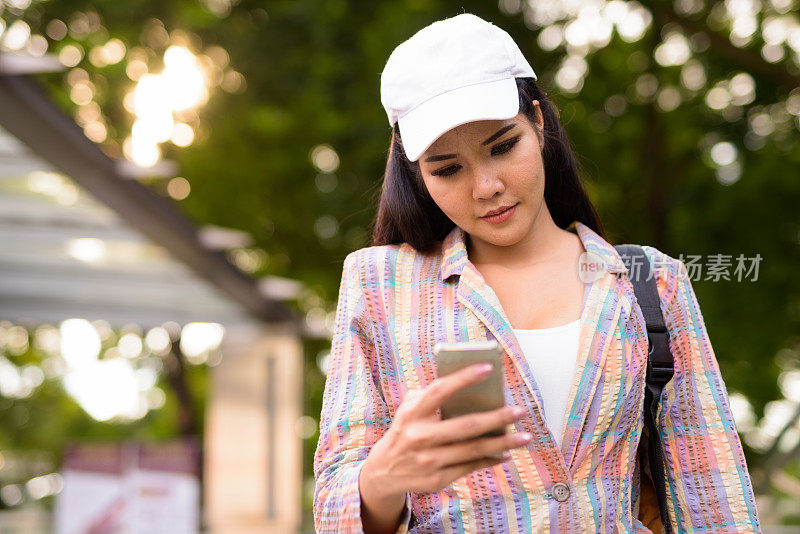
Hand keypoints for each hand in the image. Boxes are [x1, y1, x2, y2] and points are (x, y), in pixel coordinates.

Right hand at [360, 363, 530, 502]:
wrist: (382, 471)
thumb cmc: (405, 430)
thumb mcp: (408, 409)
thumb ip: (431, 396)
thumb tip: (471, 386)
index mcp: (412, 412)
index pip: (440, 390)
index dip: (464, 378)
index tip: (489, 368)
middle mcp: (419, 436)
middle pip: (466, 426)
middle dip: (497, 418)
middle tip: (520, 411)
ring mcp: (429, 459)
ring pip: (474, 450)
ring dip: (503, 443)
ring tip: (525, 436)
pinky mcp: (437, 478)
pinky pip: (471, 467)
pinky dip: (491, 459)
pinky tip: (506, 453)